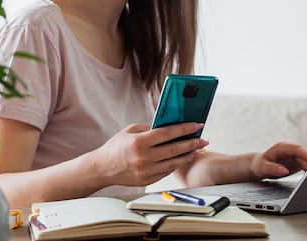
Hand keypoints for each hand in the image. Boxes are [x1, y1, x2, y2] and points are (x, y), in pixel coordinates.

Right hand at [88, 122, 208, 187]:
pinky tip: (184, 159)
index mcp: (139, 142)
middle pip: (174, 149)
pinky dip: (176, 164)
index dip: (185, 129)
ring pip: (174, 163)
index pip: (168, 134)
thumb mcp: (130, 131)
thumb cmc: (116, 147)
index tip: (197, 125)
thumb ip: (149, 128)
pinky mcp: (147, 181)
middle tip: (204, 139)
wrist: (102, 168)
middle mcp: (143, 158)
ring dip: (188, 156)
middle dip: (192, 143)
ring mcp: (146, 171)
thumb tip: (169, 125)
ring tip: (198, 150)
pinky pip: (166, 171)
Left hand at [251, 142, 306, 178]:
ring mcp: (294, 155)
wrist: (260, 166)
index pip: (296, 149)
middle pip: (304, 154)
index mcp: (281, 147)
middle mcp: (290, 150)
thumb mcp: (262, 167)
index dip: (305, 154)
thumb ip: (272, 168)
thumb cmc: (259, 165)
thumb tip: (283, 170)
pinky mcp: (297, 162)